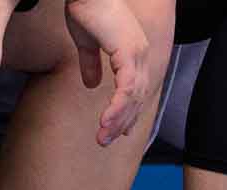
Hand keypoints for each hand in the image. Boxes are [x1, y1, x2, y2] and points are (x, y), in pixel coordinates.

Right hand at [63, 0, 151, 146]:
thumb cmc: (85, 7)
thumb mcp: (86, 41)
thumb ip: (90, 63)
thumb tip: (91, 85)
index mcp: (133, 52)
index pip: (135, 89)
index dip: (129, 112)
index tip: (121, 131)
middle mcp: (140, 55)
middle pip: (137, 98)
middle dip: (122, 122)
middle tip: (106, 140)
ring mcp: (137, 54)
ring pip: (133, 98)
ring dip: (117, 121)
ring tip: (102, 138)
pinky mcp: (129, 54)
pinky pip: (127, 89)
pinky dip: (118, 108)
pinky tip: (105, 122)